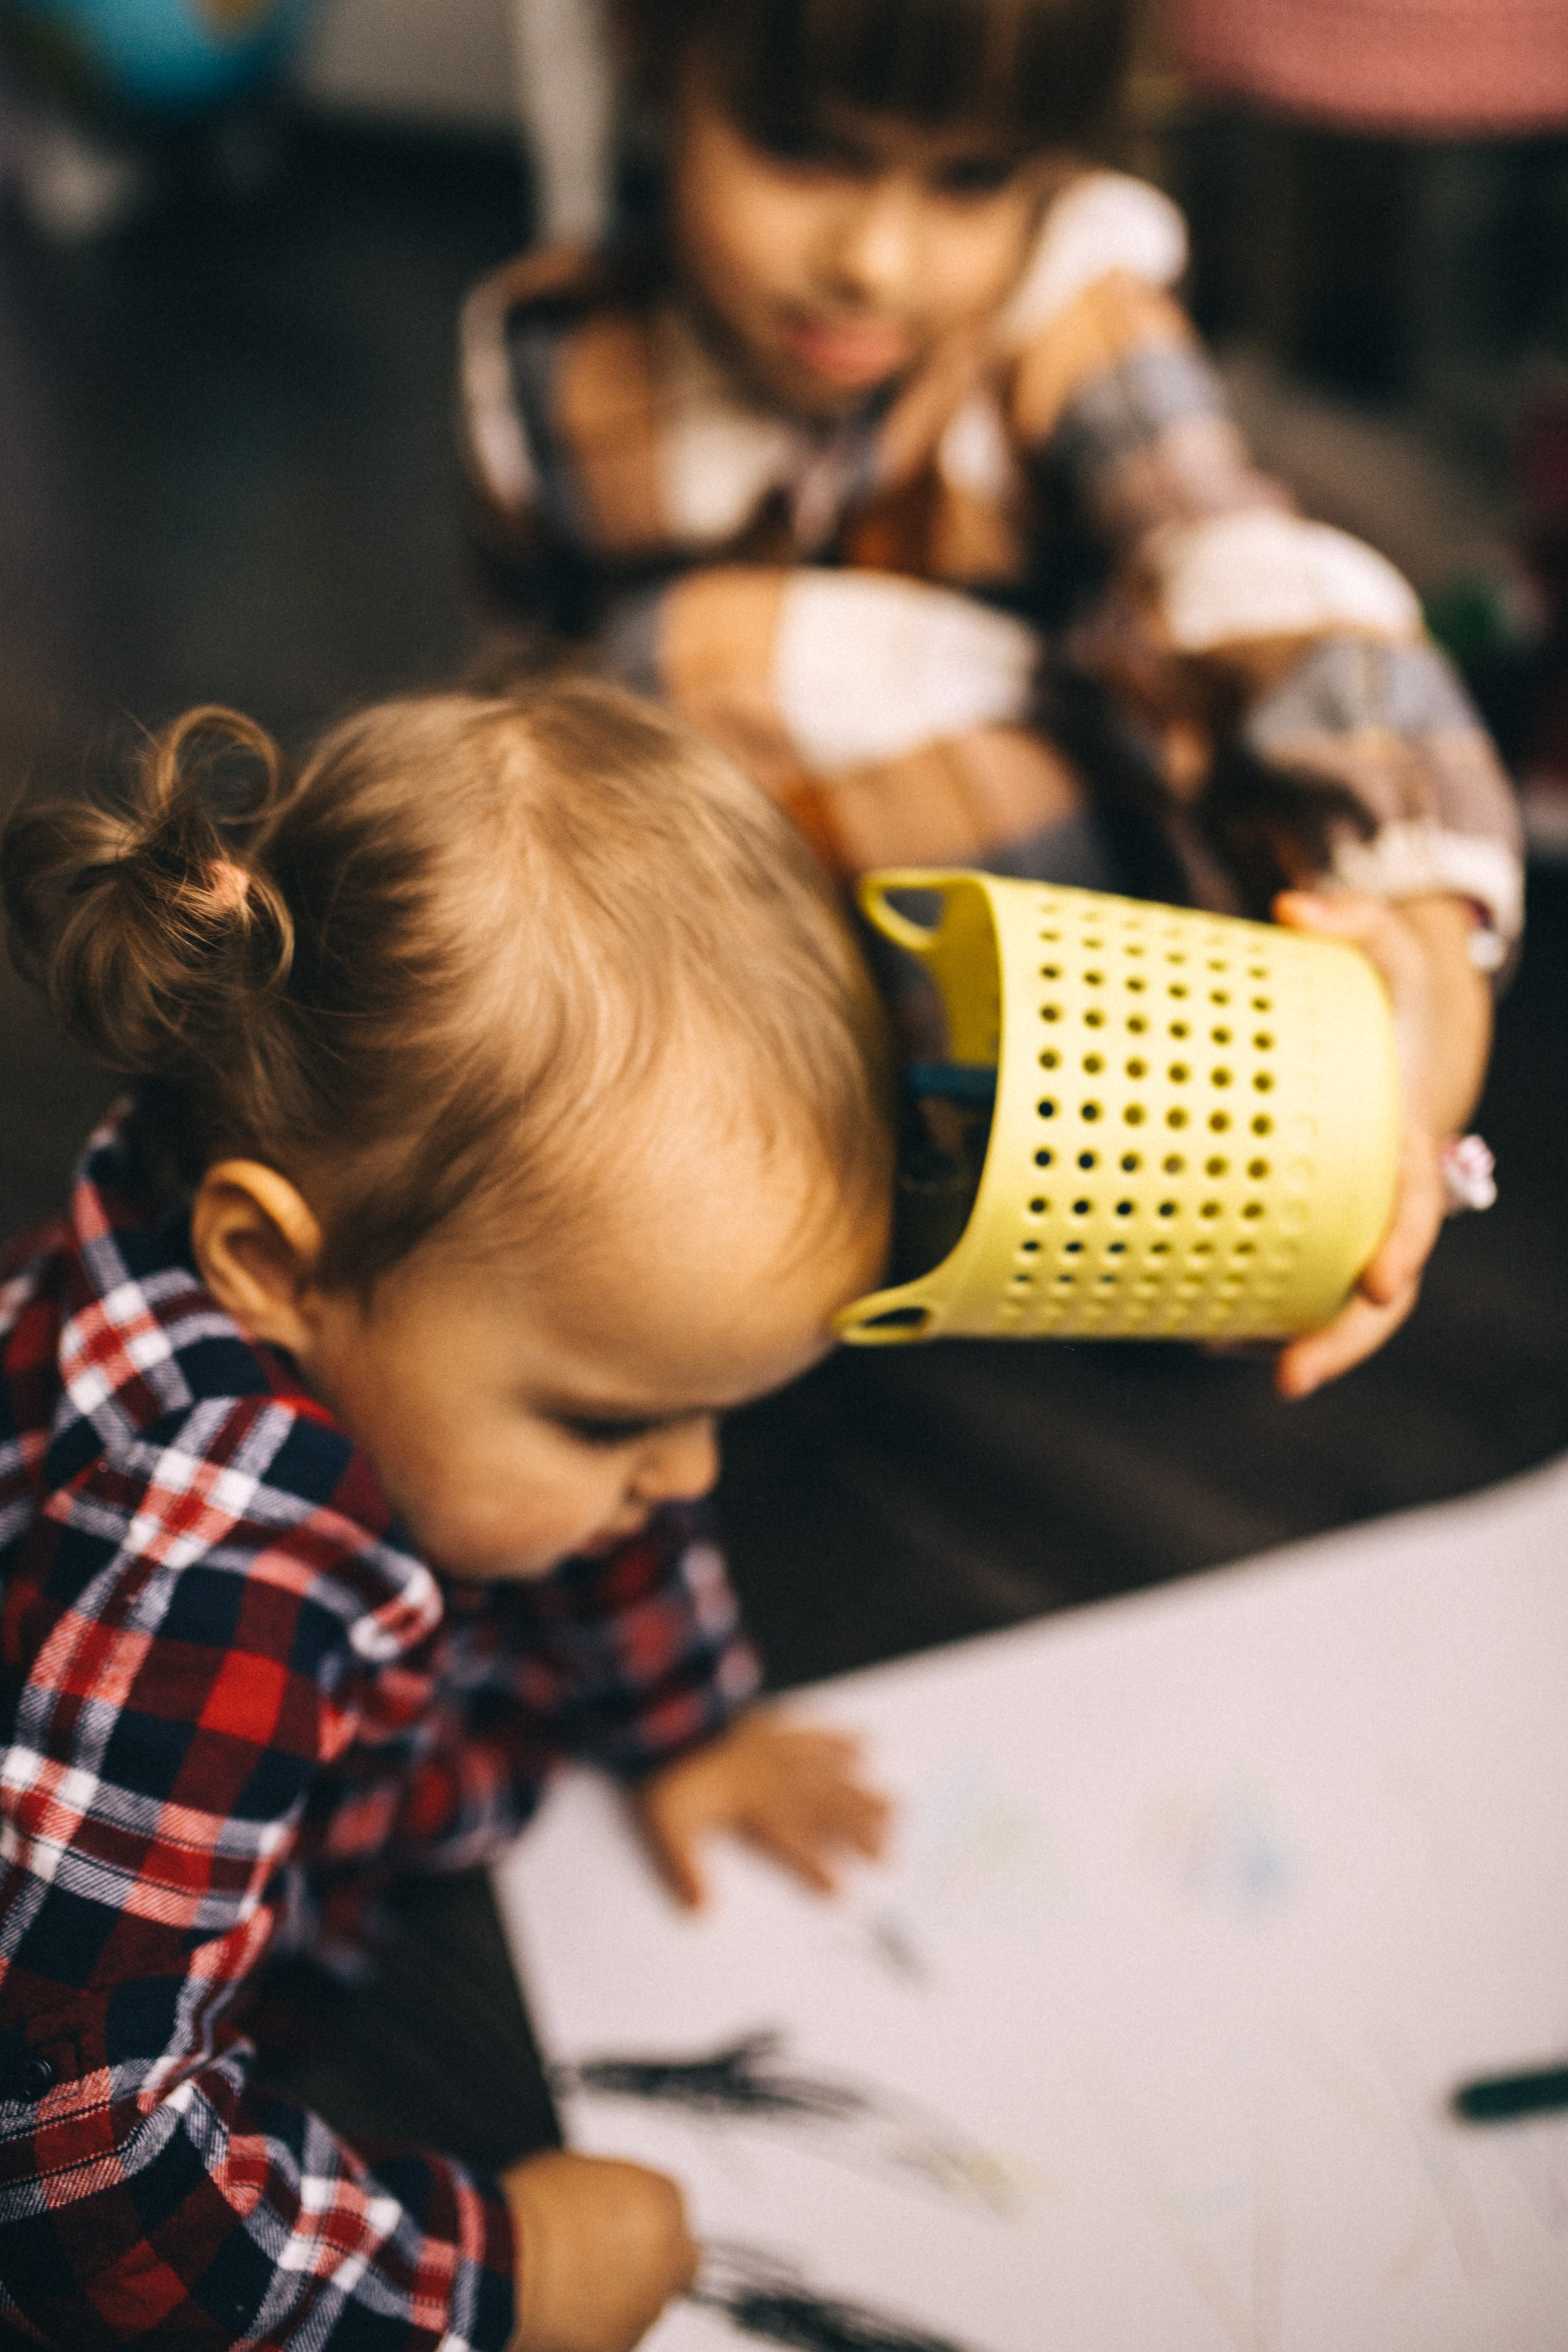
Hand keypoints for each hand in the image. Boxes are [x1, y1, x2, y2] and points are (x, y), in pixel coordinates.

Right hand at [503, 2149, 696, 2351]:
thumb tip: (607, 2205)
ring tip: (575, 2286)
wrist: (504, 2263)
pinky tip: (566, 2312)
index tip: (623, 2224)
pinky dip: (599, 2328)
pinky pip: (618, 2335)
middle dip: (653, 2263)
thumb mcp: (576, 2171)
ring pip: (647, 2304)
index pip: (674, 2211)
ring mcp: (646, 2306)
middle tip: (612, 2261)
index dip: (646, 2218)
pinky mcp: (620, 2345)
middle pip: (678, 2262)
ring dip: (625, 2297)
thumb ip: (612, 2189)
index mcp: (661, 2202)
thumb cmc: (531, 2210)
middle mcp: (667, 2255)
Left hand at [632, 1710, 891, 1908]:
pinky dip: (841, 1738)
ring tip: (895, 1806)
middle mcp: (774, 1780)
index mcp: (750, 1807)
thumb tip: (700, 1912)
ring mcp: (777, 1749)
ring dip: (862, 1792)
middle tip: (889, 1853)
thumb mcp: (666, 1826)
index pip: (791, 1844)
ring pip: (830, 1774)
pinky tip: (865, 1743)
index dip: (816, 1869)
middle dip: (858, 1833)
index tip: (841, 1892)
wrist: (662, 1713)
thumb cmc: (666, 1772)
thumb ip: (686, 1869)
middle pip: (824, 1809)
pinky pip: (813, 1732)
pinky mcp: (772, 1725)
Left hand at [1270, 889, 1491, 1398]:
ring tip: (1219, 1348)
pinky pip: (1289, 1270)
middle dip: (1343, 1337)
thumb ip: (1353, 918)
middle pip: (1380, 1287)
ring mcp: (1347, 1213)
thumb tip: (1293, 907)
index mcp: (1409, 1143)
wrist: (1395, 1025)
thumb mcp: (1388, 945)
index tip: (1380, 1285)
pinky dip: (1252, 1300)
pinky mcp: (1309, 1215)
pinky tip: (1193, 1319)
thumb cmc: (1390, 993)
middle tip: (1291, 1379)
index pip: (1414, 1209)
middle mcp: (1382, 1194)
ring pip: (1330, 1293)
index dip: (1400, 1248)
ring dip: (1285, 1332)